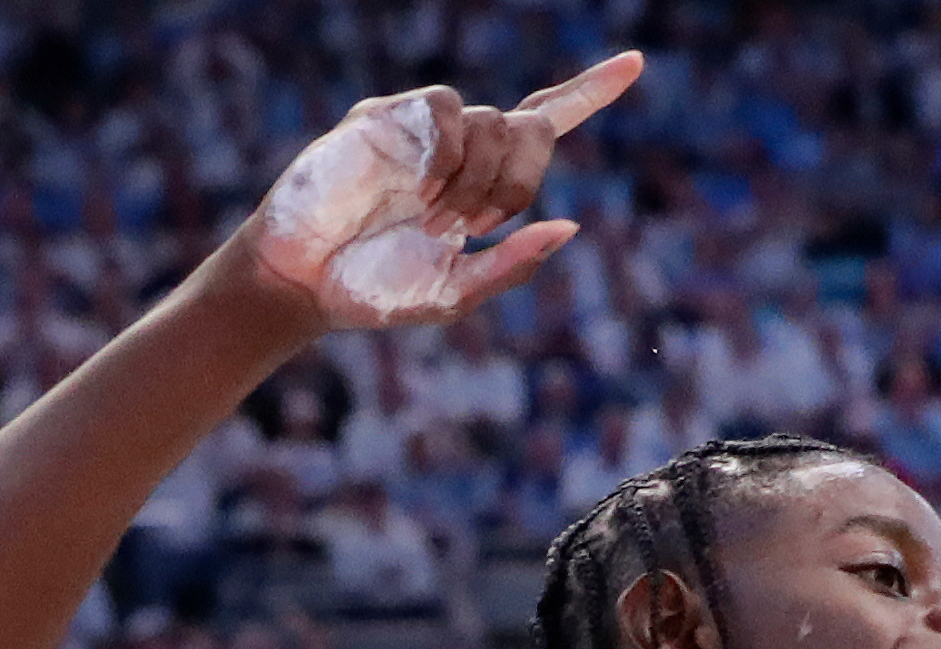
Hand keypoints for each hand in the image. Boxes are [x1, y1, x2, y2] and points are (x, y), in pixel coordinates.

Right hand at [245, 54, 639, 330]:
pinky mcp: (387, 117)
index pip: (544, 126)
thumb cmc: (374, 291)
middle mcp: (458, 148)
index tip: (635, 64)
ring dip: (477, 180)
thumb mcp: (454, 292)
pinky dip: (445, 156)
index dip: (590, 93)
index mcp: (482, 183)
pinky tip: (418, 191)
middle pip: (531, 127)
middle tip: (475, 225)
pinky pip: (447, 111)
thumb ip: (512, 264)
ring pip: (492, 121)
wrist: (305, 283)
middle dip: (519, 180)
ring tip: (434, 217)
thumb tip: (569, 228)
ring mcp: (423, 130)